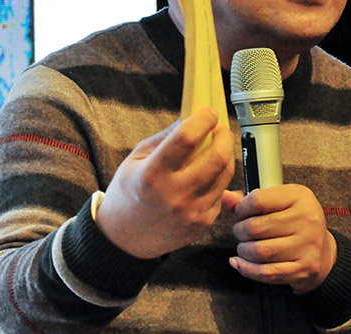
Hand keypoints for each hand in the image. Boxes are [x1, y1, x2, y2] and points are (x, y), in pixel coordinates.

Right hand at [95, 107, 234, 259]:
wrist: (124, 238)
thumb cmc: (129, 192)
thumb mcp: (136, 158)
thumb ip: (165, 138)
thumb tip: (191, 116)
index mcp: (153, 174)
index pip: (187, 138)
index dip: (203, 119)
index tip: (209, 112)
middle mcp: (175, 194)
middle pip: (216, 156)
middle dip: (224, 136)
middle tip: (221, 129)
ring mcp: (191, 212)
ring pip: (225, 174)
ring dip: (226, 155)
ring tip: (219, 146)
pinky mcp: (202, 223)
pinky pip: (221, 192)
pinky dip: (219, 178)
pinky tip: (209, 173)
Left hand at [222, 184, 336, 292]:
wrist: (324, 252)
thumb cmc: (293, 222)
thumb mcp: (277, 202)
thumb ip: (249, 199)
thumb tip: (225, 197)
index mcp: (299, 196)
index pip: (258, 200)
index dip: (241, 209)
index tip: (239, 214)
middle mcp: (307, 219)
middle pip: (256, 227)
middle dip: (240, 231)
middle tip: (240, 233)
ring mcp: (307, 245)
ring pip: (259, 252)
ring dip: (243, 251)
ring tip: (244, 247)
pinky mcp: (304, 269)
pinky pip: (266, 272)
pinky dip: (246, 269)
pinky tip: (239, 263)